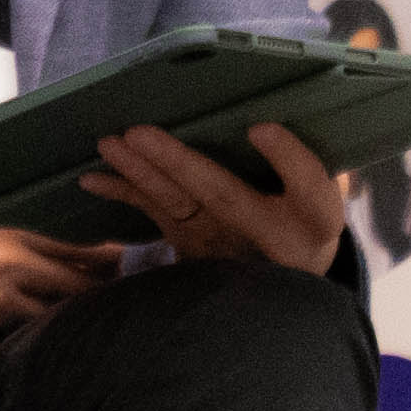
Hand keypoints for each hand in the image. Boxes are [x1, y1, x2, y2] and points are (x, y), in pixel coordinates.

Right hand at [0, 202, 105, 356]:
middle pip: (83, 251)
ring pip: (72, 287)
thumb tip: (5, 208)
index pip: (66, 216)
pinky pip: (42, 317)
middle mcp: (2, 235)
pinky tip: (68, 330)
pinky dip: (58, 323)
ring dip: (91, 300)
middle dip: (111, 267)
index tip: (119, 242)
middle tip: (125, 278)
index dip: (100, 230)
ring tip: (108, 309)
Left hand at [79, 119, 343, 270]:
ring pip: (177, 202)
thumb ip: (309, 167)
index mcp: (312, 220)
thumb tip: (281, 120)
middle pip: (222, 195)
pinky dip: (121, 191)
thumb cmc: (301, 224)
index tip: (261, 128)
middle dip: (179, 164)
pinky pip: (152, 211)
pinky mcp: (185, 240)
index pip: (310, 192)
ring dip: (141, 171)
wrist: (279, 290)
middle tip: (140, 133)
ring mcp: (218, 241)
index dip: (289, 160)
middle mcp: (262, 233)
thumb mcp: (321, 202)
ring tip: (111, 143)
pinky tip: (89, 178)